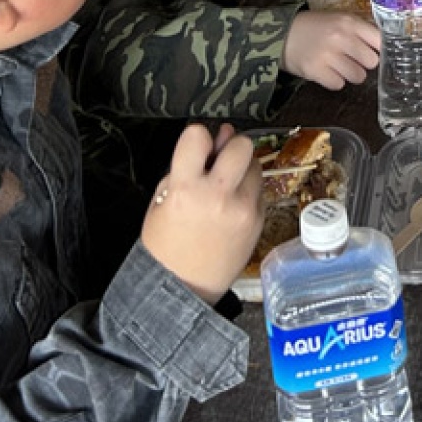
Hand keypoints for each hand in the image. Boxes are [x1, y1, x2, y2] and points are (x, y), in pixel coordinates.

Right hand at [139, 123, 262, 302]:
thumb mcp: (161, 201)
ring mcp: (243, 209)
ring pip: (255, 164)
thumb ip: (187, 166)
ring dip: (241, 168)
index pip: (198, 134)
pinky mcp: (259, 220)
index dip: (197, 138)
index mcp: (186, 190)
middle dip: (230, 146)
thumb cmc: (167, 247)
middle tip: (219, 161)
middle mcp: (219, 197)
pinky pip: (259, 188)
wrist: (185, 287)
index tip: (197, 146)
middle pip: (241, 144)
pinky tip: (231, 205)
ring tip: (223, 187)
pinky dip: (248, 189)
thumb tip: (216, 138)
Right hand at [282, 11, 382, 89]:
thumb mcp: (338, 19)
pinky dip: (334, 81)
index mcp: (349, 22)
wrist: (281, 34)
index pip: (379, 40)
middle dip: (363, 63)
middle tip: (352, 59)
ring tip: (339, 66)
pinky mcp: (316, 71)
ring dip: (350, 74)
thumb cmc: (314, 27)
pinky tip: (327, 72)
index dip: (378, 49)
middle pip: (372, 61)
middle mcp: (341, 37)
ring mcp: (328, 55)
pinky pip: (339, 85)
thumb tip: (383, 44)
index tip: (372, 51)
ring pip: (358, 76)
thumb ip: (359, 29)